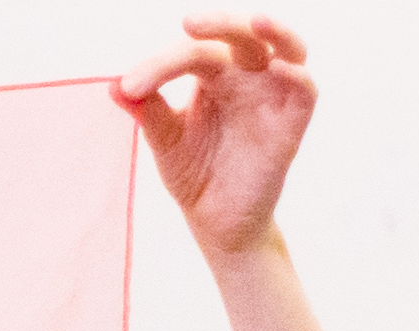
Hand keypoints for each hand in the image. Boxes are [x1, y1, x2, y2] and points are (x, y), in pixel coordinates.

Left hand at [117, 14, 315, 255]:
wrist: (217, 223)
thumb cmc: (194, 174)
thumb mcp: (165, 141)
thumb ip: (148, 112)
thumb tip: (113, 86)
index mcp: (213, 74)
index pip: (192, 52)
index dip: (160, 65)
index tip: (129, 87)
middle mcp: (246, 78)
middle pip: (243, 34)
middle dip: (220, 22)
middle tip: (189, 23)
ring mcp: (272, 98)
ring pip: (288, 48)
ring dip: (276, 31)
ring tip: (256, 20)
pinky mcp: (291, 125)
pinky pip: (305, 91)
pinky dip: (297, 76)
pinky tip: (279, 69)